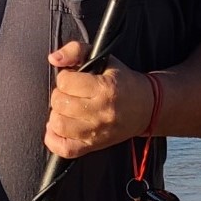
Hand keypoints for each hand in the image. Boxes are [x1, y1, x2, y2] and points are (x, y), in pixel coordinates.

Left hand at [43, 41, 154, 158]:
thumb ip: (75, 50)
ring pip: (59, 125)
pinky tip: (58, 128)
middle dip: (60, 94)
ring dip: (57, 114)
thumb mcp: (103, 58)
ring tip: (67, 109)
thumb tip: (53, 58)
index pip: (65, 82)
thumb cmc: (122, 81)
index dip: (64, 77)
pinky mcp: (94, 146)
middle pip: (59, 103)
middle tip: (70, 94)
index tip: (73, 79)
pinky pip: (65, 149)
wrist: (147, 108)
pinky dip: (54, 139)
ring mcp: (97, 132)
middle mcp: (100, 112)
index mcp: (104, 88)